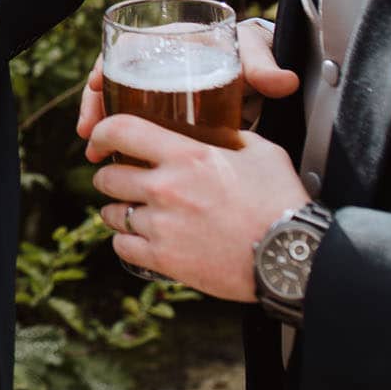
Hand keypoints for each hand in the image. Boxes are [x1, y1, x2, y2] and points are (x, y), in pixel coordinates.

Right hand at [78, 15, 298, 140]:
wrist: (262, 72)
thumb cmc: (252, 55)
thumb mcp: (254, 56)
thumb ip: (263, 69)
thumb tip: (283, 82)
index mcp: (173, 40)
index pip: (129, 46)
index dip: (107, 65)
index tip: (96, 84)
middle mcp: (158, 62)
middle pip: (115, 79)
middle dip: (97, 106)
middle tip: (89, 132)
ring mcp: (158, 88)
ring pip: (119, 105)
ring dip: (103, 127)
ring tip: (94, 153)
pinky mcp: (164, 112)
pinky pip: (135, 124)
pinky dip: (122, 140)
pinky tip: (115, 160)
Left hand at [85, 114, 308, 299]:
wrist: (292, 257)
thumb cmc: (282, 203)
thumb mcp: (261, 153)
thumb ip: (231, 137)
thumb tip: (217, 130)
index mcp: (188, 156)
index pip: (121, 130)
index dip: (101, 132)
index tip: (98, 141)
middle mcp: (167, 188)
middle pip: (107, 177)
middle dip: (112, 177)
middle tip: (126, 181)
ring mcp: (162, 226)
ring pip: (111, 213)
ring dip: (119, 210)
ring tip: (136, 212)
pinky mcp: (164, 259)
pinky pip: (122, 247)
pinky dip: (128, 242)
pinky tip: (143, 239)